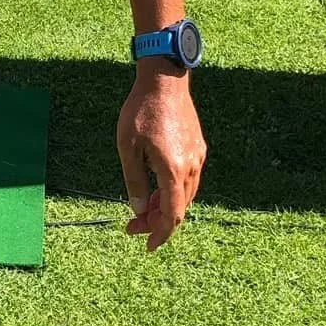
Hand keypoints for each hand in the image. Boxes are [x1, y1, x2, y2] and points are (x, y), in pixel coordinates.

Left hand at [118, 64, 205, 250]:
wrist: (165, 80)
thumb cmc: (141, 111)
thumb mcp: (127, 148)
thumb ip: (134, 182)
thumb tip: (139, 210)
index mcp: (173, 170)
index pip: (171, 215)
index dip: (160, 234)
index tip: (147, 245)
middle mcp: (191, 167)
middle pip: (179, 209)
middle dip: (157, 222)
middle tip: (133, 225)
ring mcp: (197, 157)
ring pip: (185, 196)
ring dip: (165, 206)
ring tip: (143, 206)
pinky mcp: (198, 148)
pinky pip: (189, 180)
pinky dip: (174, 191)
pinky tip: (158, 187)